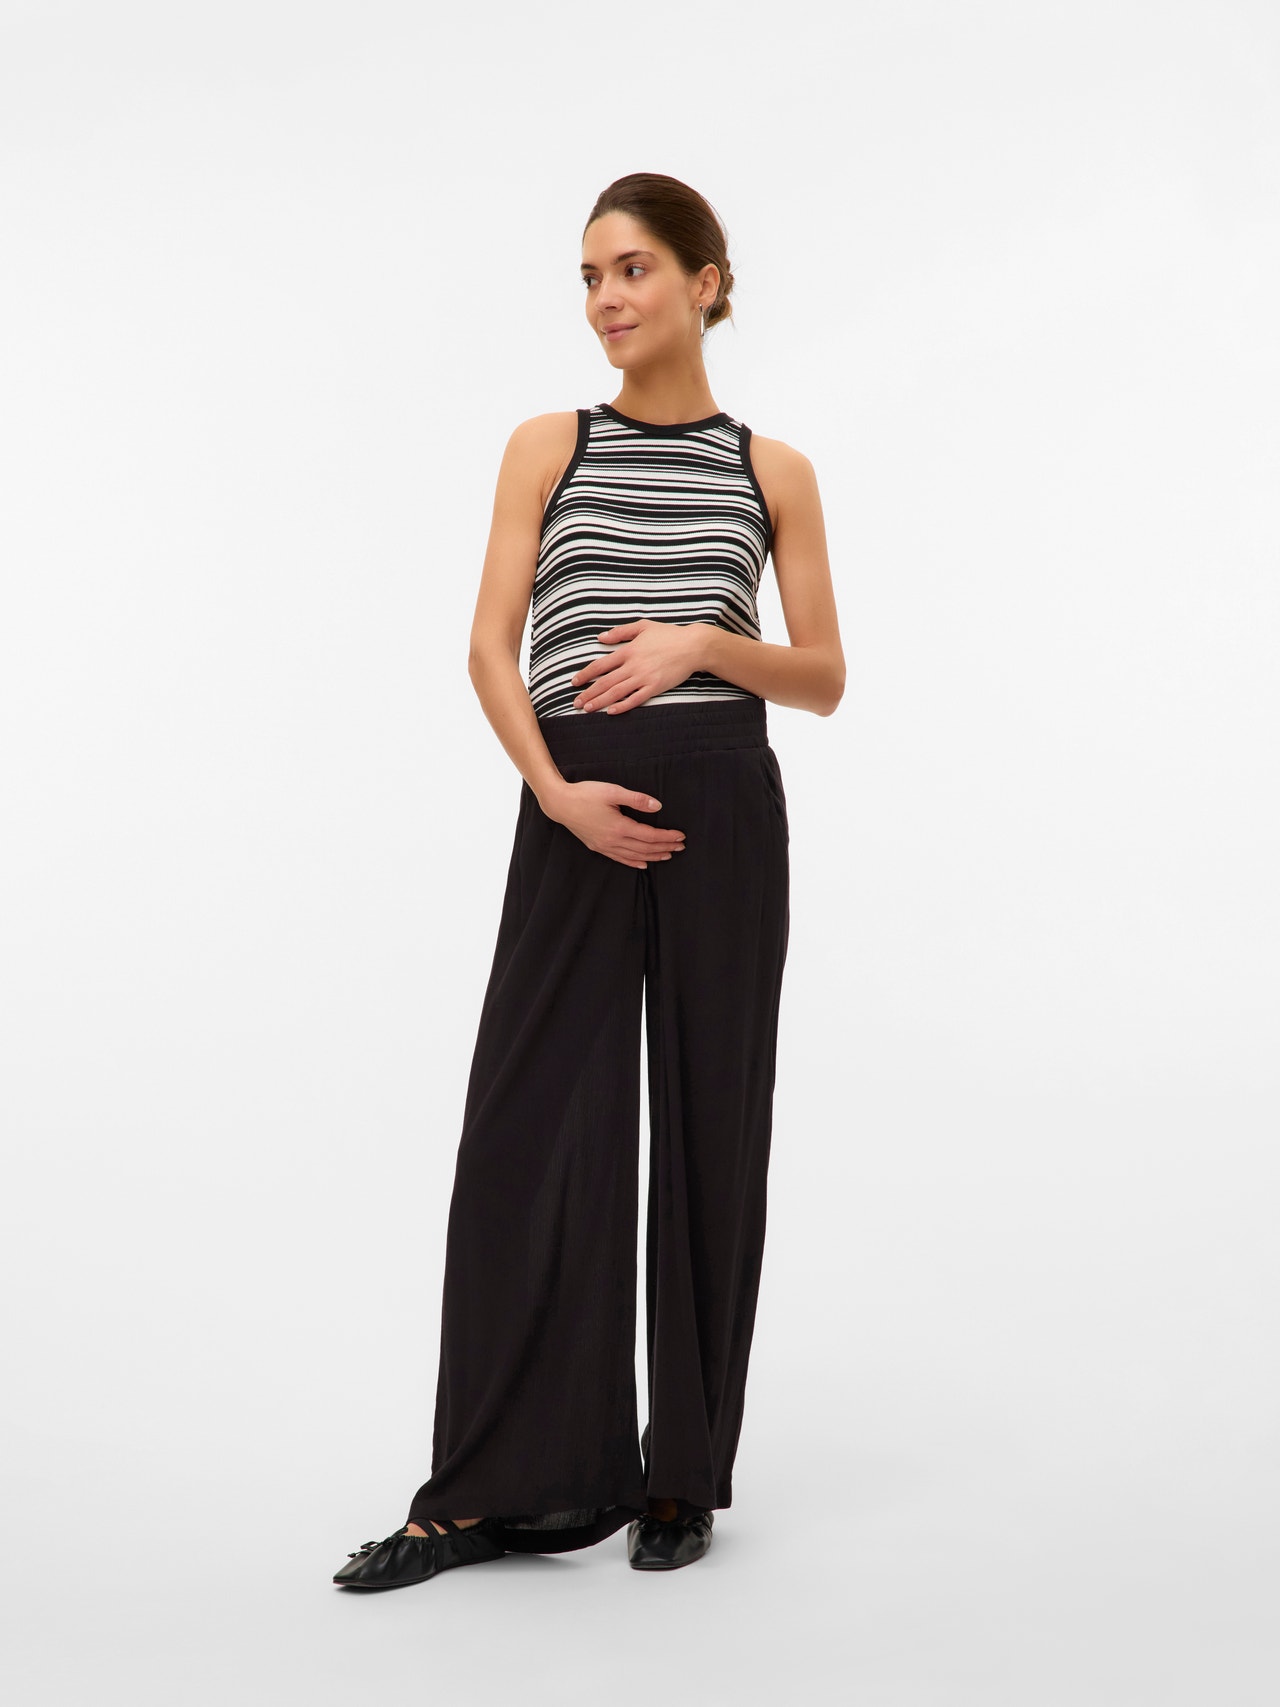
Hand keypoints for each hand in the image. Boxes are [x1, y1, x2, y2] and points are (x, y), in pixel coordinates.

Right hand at [542, 779, 686, 870]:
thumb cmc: (585, 794)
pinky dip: (634, 862)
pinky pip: (620, 858)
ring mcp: (605, 846)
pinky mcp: (598, 847)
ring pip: (635, 856)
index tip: (681, 836)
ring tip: (668, 854)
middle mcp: (613, 840)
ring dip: (653, 856)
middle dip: (665, 847)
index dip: (667, 837)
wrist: (560, 803)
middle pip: (645, 848)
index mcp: (619, 827)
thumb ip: (636, 799)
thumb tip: (657, 806)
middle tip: (681, 846)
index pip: (650, 835)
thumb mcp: (612, 791)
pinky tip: (643, 864)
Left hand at [570, 620, 709, 713]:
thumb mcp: (643, 626)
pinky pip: (636, 699)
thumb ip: (620, 632)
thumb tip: (600, 638)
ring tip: (587, 709)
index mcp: (628, 651)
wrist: (693, 646)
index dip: (585, 674)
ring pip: (617, 692)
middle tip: (576, 703)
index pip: (600, 665)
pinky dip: (623, 706)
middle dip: (588, 693)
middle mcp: (633, 665)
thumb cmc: (669, 635)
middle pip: (605, 681)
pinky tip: (611, 712)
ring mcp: (644, 677)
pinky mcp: (656, 687)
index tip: (574, 682)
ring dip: (600, 701)